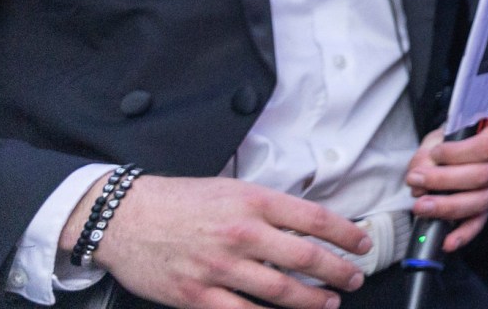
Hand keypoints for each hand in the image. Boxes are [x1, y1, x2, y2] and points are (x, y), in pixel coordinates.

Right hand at [74, 175, 368, 308]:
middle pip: (305, 258)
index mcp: (254, 202)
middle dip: (339, 272)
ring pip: (280, 291)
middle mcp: (241, 234)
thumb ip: (269, 207)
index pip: (315, 220)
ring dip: (313, 300)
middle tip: (354, 278)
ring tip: (330, 301)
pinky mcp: (197, 294)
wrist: (125, 217)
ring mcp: (219, 267)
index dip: (346, 235)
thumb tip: (308, 224)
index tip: (362, 244)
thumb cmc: (180, 201)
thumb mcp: (232, 189)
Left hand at [405, 117, 487, 250]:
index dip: (458, 153)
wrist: (481, 146)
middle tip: (415, 179)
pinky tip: (448, 242)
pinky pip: (480, 223)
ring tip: (420, 206)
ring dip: (447, 206)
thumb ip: (432, 150)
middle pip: (483, 176)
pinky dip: (463, 234)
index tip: (434, 153)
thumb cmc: (465, 137)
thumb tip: (419, 176)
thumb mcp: (449, 132)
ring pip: (480, 201)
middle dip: (444, 180)